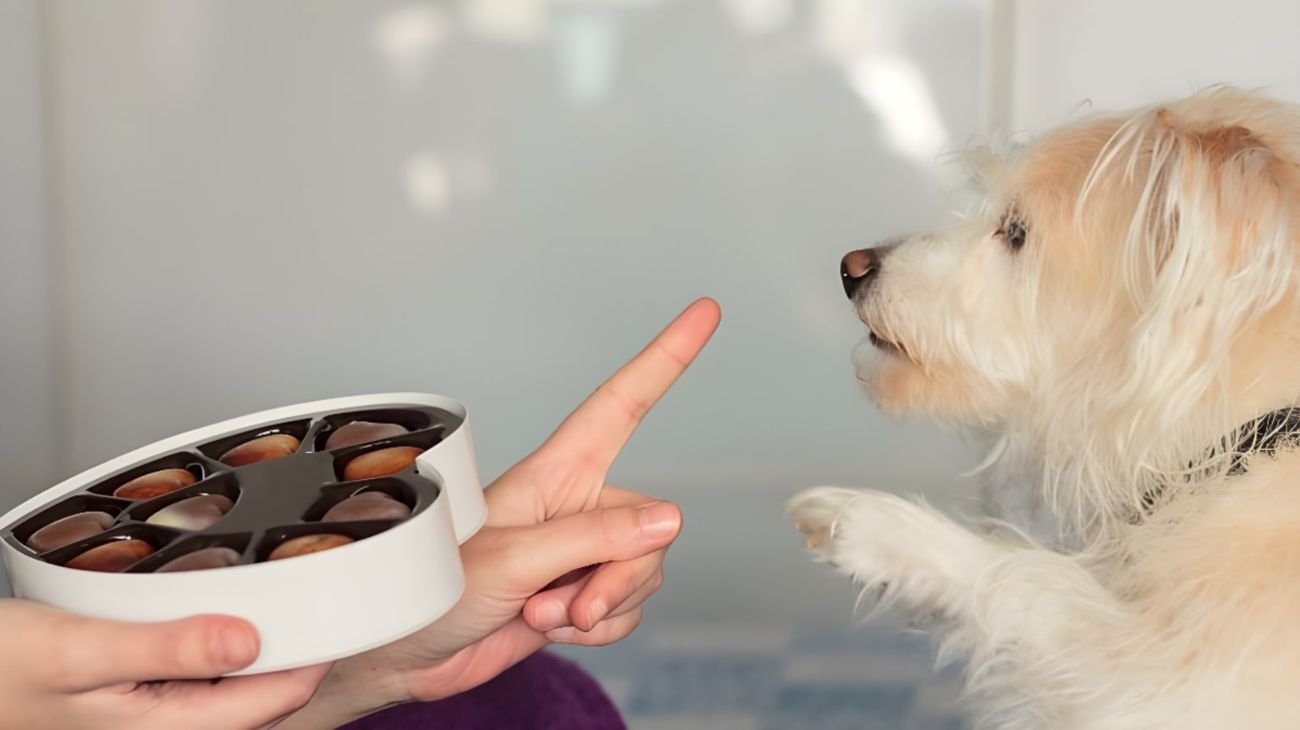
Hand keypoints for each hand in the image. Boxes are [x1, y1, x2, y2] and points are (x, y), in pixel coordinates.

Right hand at [0, 598, 328, 729]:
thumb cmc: (2, 669)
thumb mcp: (83, 651)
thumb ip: (169, 648)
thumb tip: (251, 642)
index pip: (280, 697)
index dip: (318, 649)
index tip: (337, 600)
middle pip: (268, 693)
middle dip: (296, 643)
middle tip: (313, 581)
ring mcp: (162, 721)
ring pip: (239, 684)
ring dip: (260, 643)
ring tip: (275, 588)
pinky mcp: (150, 704)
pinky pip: (207, 678)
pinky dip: (222, 643)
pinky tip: (216, 609)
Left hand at [282, 298, 719, 725]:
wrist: (405, 657)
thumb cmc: (431, 591)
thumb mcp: (513, 561)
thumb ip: (594, 539)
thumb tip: (668, 520)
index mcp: (555, 473)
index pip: (621, 405)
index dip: (664, 359)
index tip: (703, 313)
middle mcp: (575, 505)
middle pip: (650, 526)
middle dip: (620, 577)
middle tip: (572, 606)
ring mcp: (580, 552)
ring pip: (644, 571)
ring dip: (601, 607)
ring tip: (543, 615)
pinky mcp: (580, 594)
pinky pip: (627, 609)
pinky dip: (598, 629)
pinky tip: (549, 628)